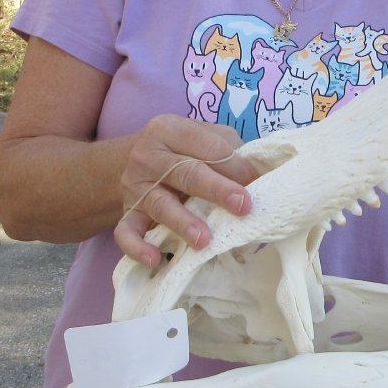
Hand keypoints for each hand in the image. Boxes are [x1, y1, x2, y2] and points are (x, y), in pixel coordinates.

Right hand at [114, 115, 257, 265]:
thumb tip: (261, 177)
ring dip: (182, 222)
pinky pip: (126, 231)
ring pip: (159, 204)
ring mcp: (135, 185)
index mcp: (171, 130)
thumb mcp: (205, 138)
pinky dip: (137, 246)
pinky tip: (155, 258)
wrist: (134, 160)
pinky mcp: (127, 212)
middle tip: (242, 206)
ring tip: (204, 240)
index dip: (235, 165)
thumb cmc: (184, 151)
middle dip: (216, 190)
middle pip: (186, 172)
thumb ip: (231, 151)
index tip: (257, 182)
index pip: (208, 146)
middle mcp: (148, 155)